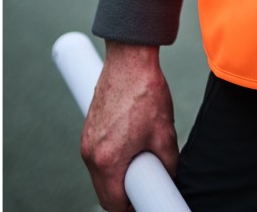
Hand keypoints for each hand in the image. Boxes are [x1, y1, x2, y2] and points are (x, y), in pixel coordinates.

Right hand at [80, 41, 178, 211]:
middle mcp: (90, 154)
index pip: (113, 203)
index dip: (131, 208)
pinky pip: (97, 156)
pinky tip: (130, 145)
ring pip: (100, 174)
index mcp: (108, 160)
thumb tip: (170, 177)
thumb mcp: (164, 132)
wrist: (130, 59)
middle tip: (146, 185)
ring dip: (117, 175)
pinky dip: (111, 158)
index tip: (144, 203)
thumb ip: (167, 162)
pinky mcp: (88, 128)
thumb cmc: (146, 92)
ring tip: (140, 162)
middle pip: (104, 191)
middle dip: (124, 193)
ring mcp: (86, 141)